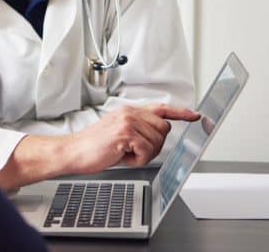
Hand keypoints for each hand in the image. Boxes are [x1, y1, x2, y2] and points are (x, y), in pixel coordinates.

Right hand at [62, 104, 199, 172]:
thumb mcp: (118, 131)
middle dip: (154, 146)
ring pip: (156, 142)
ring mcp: (128, 121)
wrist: (74, 151)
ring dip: (143, 155)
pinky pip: (146, 151)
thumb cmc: (94, 146)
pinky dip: (136, 160)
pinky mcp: (125, 134)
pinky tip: (121, 157)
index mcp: (129, 110)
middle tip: (134, 152)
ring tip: (123, 154)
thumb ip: (137, 128)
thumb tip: (156, 134)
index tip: (195, 115)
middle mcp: (130, 112)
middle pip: (163, 130)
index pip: (160, 109)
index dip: (180, 112)